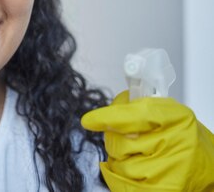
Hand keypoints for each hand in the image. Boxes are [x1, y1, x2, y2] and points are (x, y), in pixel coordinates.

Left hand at [81, 90, 213, 191]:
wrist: (208, 165)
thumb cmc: (183, 137)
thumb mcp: (168, 113)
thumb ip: (137, 107)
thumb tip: (107, 114)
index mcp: (175, 118)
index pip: (135, 114)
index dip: (108, 117)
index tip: (89, 121)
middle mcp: (174, 143)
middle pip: (120, 141)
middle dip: (113, 138)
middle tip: (123, 138)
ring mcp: (168, 170)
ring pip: (119, 162)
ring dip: (118, 158)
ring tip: (133, 155)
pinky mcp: (161, 190)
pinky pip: (122, 183)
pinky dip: (116, 175)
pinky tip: (124, 169)